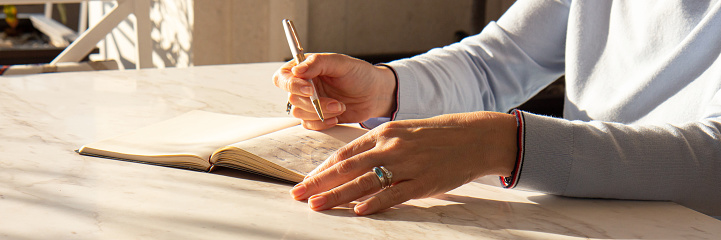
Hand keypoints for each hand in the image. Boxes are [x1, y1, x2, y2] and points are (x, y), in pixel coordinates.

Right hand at [272, 53, 396, 129]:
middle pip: (292, 98)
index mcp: (305, 68)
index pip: (282, 78)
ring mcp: (309, 102)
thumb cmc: (360, 74)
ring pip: (299, 113)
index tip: (310, 89)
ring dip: (321, 113)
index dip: (292, 85)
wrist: (375, 94)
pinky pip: (308, 125)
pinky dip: (322, 123)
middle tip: (336, 102)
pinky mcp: (317, 117)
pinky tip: (337, 117)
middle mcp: (303, 85)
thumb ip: (318, 63)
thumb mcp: (341, 63)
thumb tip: (296, 70)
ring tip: (341, 107)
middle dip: (315, 103)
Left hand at [289, 111, 517, 214]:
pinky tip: (357, 210)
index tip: (305, 181)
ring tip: (317, 206)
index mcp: (384, 133)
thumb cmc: (437, 136)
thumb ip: (379, 147)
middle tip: (297, 194)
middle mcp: (391, 147)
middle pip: (347, 167)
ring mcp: (406, 165)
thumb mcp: (404, 133)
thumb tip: (353, 164)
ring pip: (364, 181)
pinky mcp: (422, 182)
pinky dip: (374, 202)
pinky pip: (394, 194)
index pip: (345, 153)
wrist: (474, 137)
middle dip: (319, 183)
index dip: (322, 169)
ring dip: (337, 195)